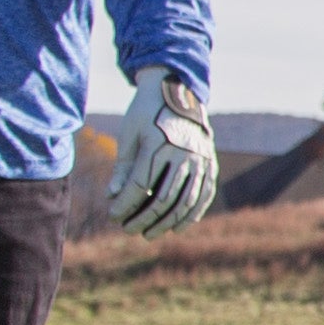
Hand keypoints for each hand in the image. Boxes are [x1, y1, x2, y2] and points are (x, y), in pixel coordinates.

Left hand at [106, 71, 217, 236]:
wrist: (179, 90)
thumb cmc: (147, 113)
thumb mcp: (130, 134)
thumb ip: (123, 167)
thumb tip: (112, 197)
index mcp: (158, 143)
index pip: (141, 185)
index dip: (126, 205)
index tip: (113, 216)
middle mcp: (182, 153)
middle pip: (163, 198)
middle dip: (143, 218)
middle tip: (129, 230)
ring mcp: (200, 159)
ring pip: (184, 201)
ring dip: (166, 222)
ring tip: (149, 234)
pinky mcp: (210, 163)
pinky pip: (203, 195)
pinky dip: (191, 214)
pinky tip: (177, 228)